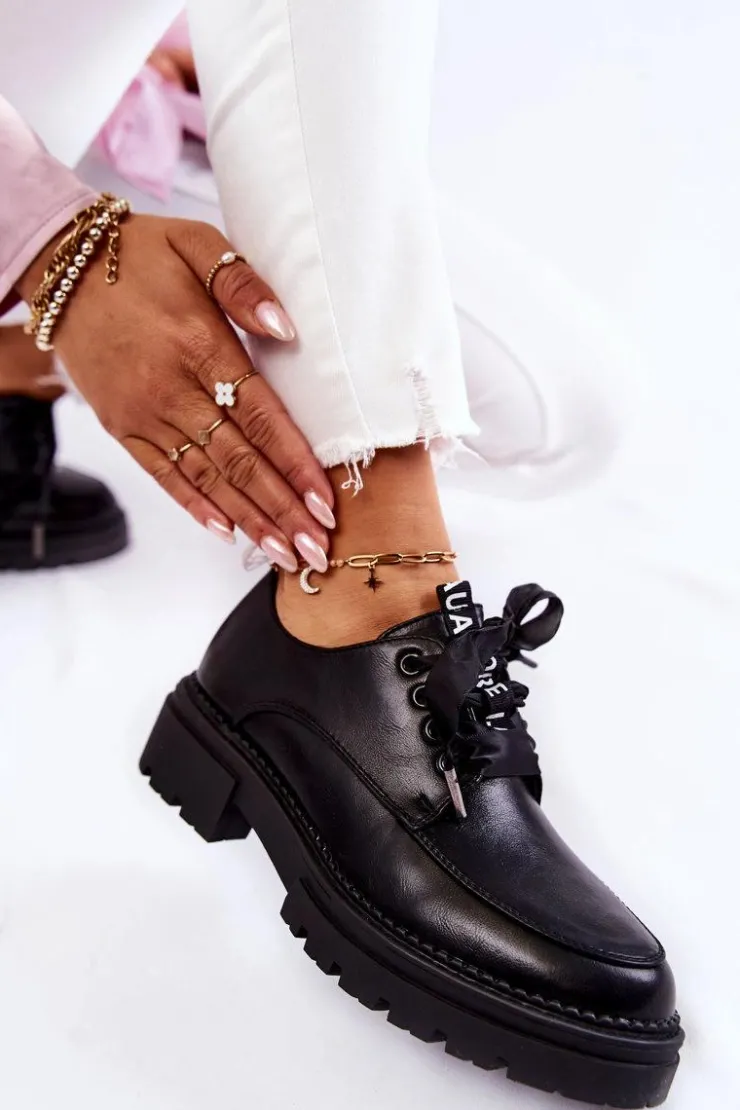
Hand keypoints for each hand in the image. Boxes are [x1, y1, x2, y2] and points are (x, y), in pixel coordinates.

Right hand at [16, 215, 333, 569]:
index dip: (295, 463)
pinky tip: (226, 532)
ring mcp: (143, 413)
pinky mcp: (121, 427)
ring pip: (206, 477)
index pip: (260, 417)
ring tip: (283, 554)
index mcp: (198, 344)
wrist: (61, 266)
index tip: (325, 501)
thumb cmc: (139, 254)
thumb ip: (243, 283)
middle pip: (239, 461)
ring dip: (248, 519)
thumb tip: (287, 329)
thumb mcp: (196, 243)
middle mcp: (171, 389)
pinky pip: (163, 475)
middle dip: (282, 509)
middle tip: (316, 549)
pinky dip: (195, 506)